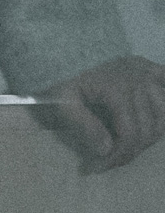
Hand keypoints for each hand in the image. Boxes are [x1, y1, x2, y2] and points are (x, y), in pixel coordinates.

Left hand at [32, 54, 164, 172]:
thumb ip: (83, 125)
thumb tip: (107, 150)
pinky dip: (164, 105)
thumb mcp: (62, 100)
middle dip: (128, 151)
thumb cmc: (58, 74)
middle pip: (148, 130)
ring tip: (124, 143)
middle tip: (105, 160)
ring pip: (162, 115)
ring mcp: (146, 74)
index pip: (129, 136)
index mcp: (119, 91)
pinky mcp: (148, 67)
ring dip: (148, 135)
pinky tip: (153, 117)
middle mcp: (140, 82)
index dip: (116, 157)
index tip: (94, 167)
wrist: (59, 45)